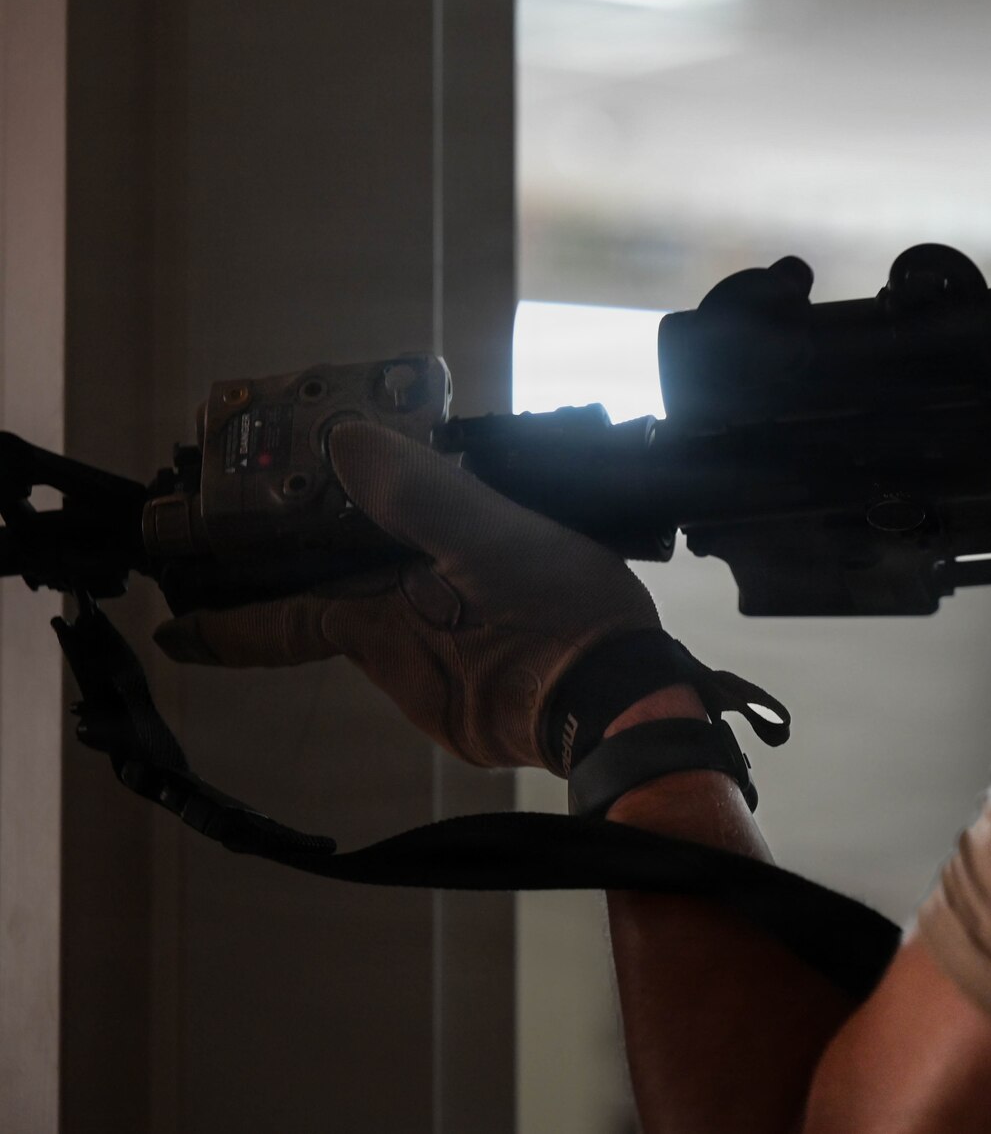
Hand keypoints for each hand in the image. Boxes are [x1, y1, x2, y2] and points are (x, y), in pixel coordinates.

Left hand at [153, 420, 663, 769]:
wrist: (636, 706)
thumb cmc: (559, 624)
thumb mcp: (487, 533)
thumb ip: (412, 489)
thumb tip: (344, 444)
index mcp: (385, 629)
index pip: (282, 621)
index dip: (227, 623)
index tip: (178, 630)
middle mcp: (406, 677)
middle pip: (363, 621)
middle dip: (371, 589)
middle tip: (392, 554)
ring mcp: (453, 709)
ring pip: (422, 643)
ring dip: (441, 609)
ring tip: (497, 574)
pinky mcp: (499, 723)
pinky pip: (470, 670)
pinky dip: (483, 639)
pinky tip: (524, 614)